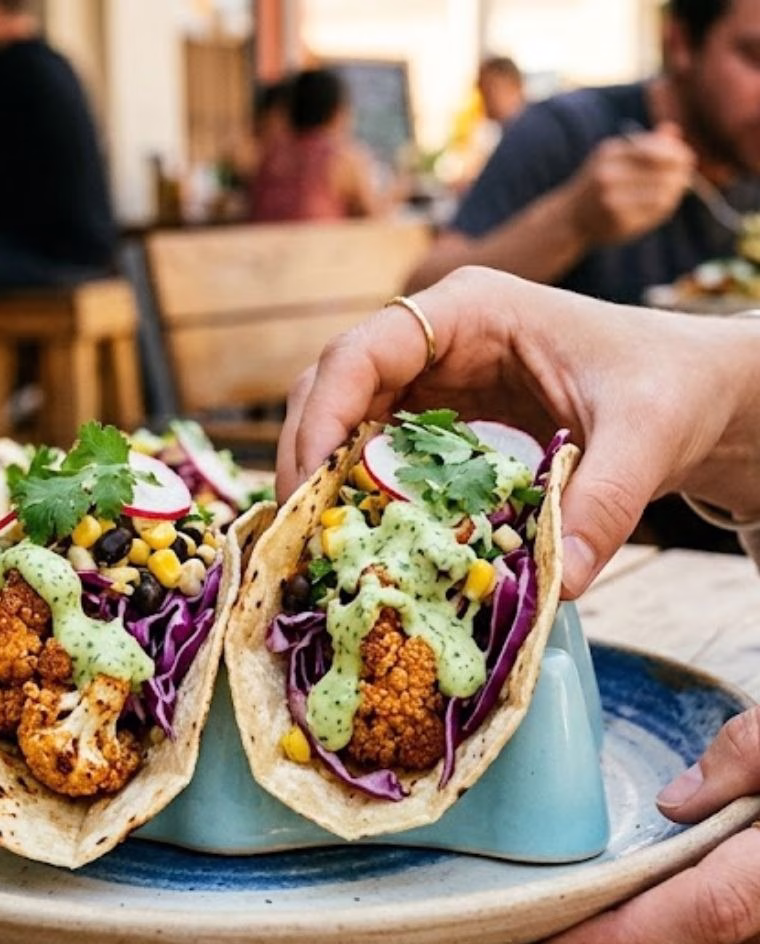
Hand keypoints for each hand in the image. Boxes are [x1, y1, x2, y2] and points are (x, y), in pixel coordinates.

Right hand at [277, 267, 759, 596]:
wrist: (692, 389)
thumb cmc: (668, 386)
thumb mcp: (644, 438)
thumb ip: (602, 502)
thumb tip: (557, 582)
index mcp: (470, 309)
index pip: (362, 352)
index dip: (323, 415)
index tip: (311, 484)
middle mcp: (436, 335)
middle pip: (333, 385)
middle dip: (308, 454)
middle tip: (303, 531)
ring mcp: (433, 373)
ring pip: (344, 415)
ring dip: (324, 475)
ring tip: (320, 540)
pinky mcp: (440, 412)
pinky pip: (377, 444)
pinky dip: (358, 486)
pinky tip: (362, 530)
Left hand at [532, 707, 759, 943]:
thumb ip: (752, 753)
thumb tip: (678, 802)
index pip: (703, 912)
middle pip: (711, 932)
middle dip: (629, 940)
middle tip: (551, 943)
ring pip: (735, 934)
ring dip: (667, 928)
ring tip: (591, 921)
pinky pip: (753, 921)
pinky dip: (707, 914)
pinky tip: (664, 893)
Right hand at [567, 123, 694, 245]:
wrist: (569, 218)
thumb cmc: (598, 185)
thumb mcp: (615, 158)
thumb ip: (644, 145)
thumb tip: (673, 131)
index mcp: (609, 153)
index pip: (656, 150)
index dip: (678, 154)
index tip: (686, 159)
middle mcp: (608, 175)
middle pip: (663, 172)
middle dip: (680, 174)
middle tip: (685, 179)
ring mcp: (611, 200)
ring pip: (662, 193)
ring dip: (675, 193)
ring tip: (675, 192)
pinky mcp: (618, 221)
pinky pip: (654, 212)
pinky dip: (664, 208)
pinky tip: (663, 205)